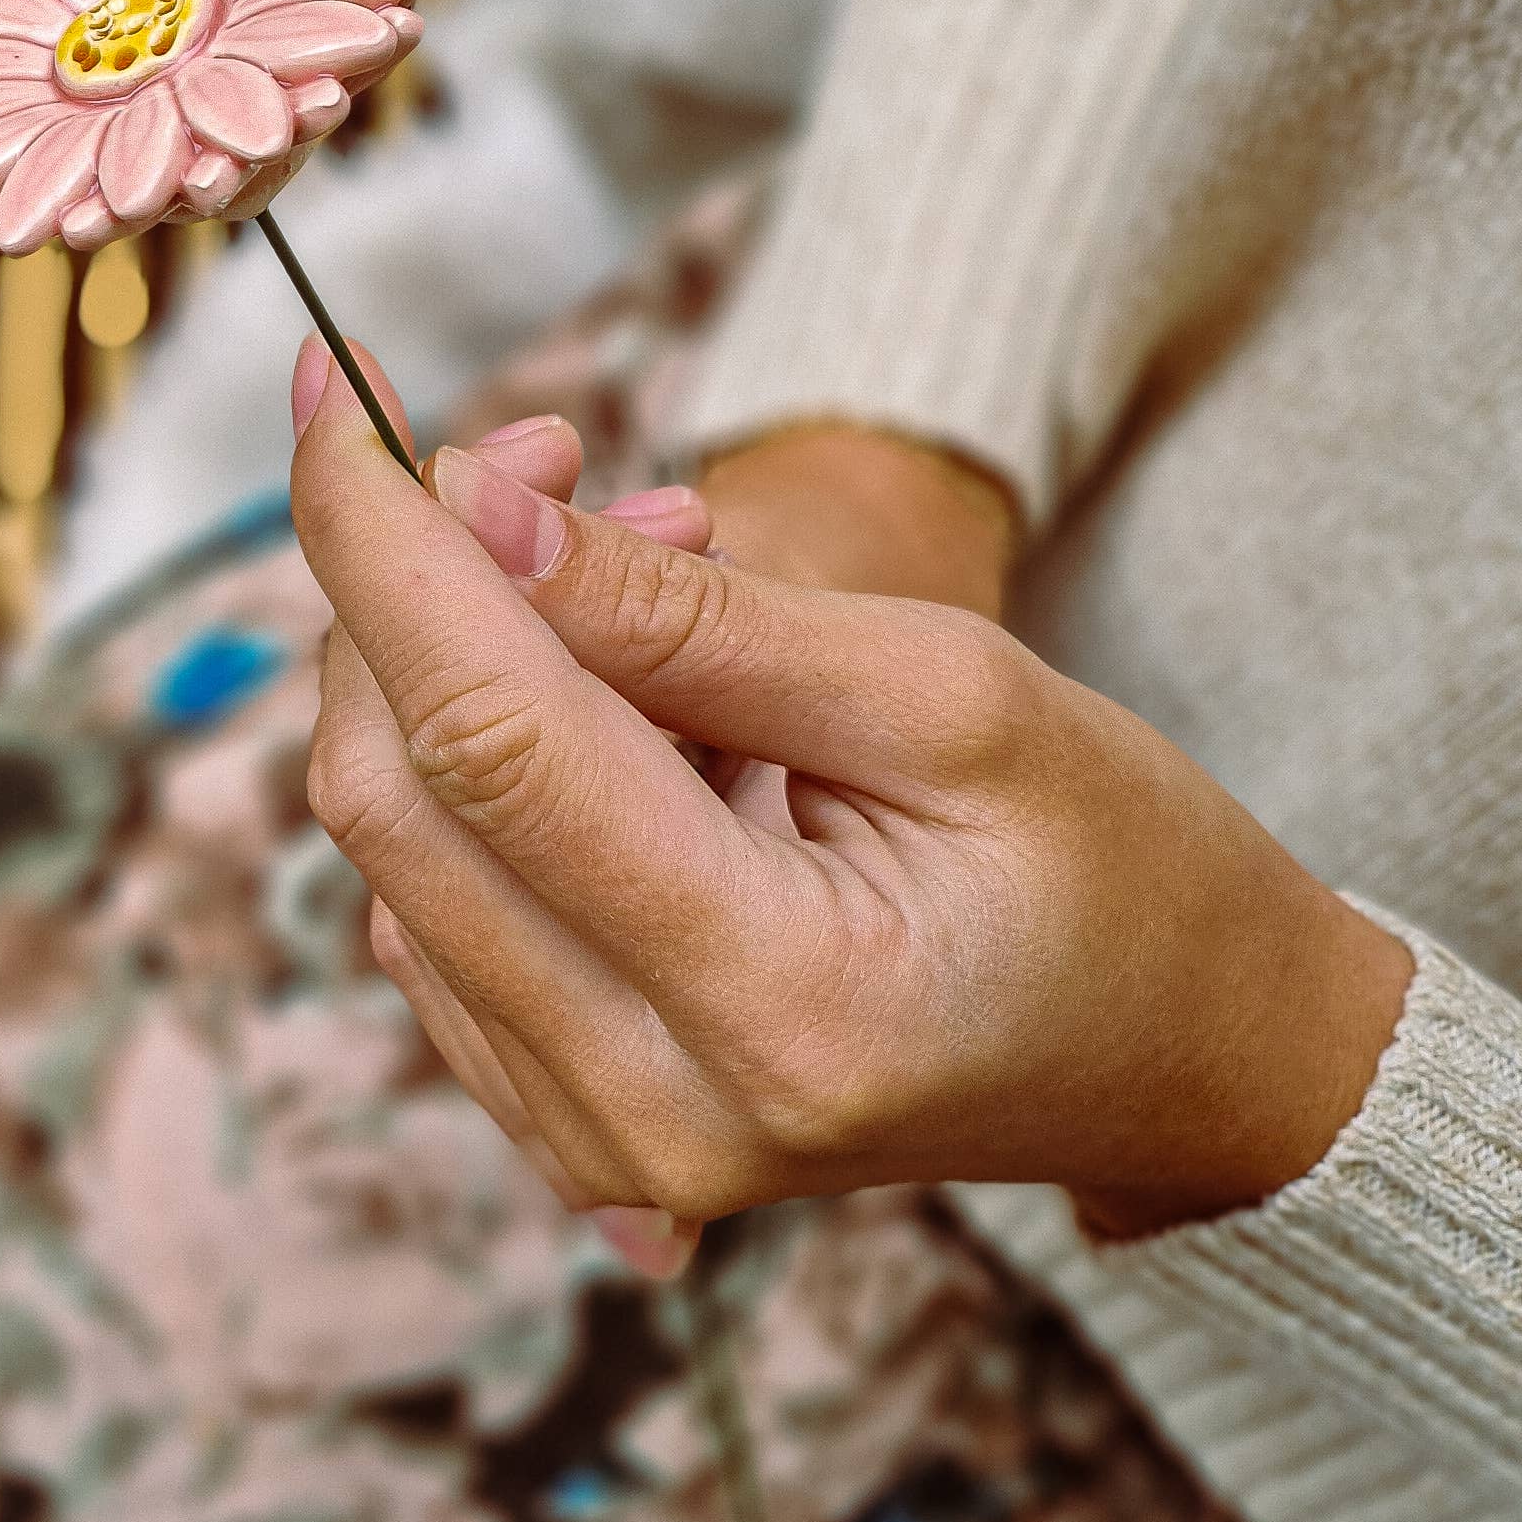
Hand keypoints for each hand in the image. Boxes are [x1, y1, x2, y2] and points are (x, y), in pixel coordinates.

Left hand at [291, 359, 1410, 1251]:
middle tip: (540, 450)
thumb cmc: (1118, 863)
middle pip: (399, 797)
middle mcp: (654, 1109)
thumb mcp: (950, 689)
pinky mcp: (570, 1128)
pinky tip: (619, 699)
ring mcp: (600, 1142)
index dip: (383, 541)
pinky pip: (436, 913)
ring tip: (647, 571)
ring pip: (396, 849)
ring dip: (461, 667)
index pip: (489, 739)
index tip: (336, 379)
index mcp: (780, 1003)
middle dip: (409, 583)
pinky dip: (486, 769)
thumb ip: (694, 616)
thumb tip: (474, 510)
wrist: (1185, 1064)